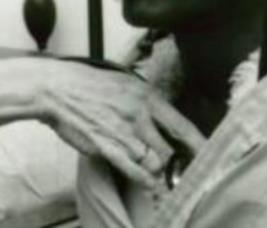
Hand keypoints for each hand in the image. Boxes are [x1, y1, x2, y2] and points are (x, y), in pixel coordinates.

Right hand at [29, 59, 205, 188]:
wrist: (55, 88)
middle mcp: (138, 113)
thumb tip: (161, 115)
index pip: (181, 125)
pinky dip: (143, 178)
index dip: (198, 144)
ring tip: (162, 179)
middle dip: (178, 165)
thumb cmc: (86, 84)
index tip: (210, 156)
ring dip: (158, 172)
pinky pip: (132, 168)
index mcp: (145, 96)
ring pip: (153, 160)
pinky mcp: (106, 145)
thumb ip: (144, 100)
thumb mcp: (123, 82)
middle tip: (184, 173)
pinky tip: (150, 184)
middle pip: (169, 148)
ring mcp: (122, 130)